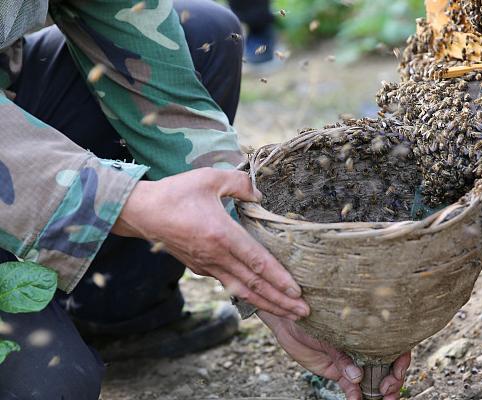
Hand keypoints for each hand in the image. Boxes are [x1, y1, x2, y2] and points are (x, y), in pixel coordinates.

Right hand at [112, 168, 309, 320]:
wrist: (141, 213)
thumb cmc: (175, 193)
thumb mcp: (209, 178)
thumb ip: (239, 184)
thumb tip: (260, 194)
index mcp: (221, 235)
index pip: (256, 261)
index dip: (279, 278)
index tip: (297, 291)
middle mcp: (216, 256)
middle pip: (254, 284)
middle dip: (280, 301)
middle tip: (304, 312)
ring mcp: (207, 265)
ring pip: (243, 290)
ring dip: (267, 304)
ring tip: (289, 313)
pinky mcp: (200, 268)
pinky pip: (229, 284)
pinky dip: (248, 295)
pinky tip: (261, 299)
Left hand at [258, 311, 410, 399]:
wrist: (288, 321)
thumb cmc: (311, 316)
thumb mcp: (327, 333)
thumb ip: (342, 355)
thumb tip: (357, 377)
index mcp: (367, 330)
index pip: (393, 345)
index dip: (400, 360)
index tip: (396, 372)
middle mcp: (363, 346)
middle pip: (387, 365)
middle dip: (393, 380)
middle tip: (388, 391)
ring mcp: (352, 360)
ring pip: (372, 379)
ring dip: (378, 392)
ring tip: (381, 399)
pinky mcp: (338, 371)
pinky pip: (351, 387)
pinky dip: (356, 395)